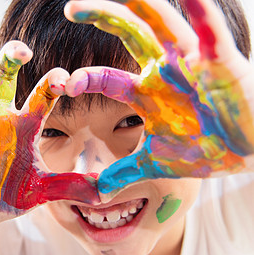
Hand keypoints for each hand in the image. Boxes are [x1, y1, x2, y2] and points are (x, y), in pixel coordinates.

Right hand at [0, 41, 99, 216]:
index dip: (53, 83)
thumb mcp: (42, 191)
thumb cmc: (11, 193)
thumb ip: (69, 186)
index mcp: (25, 124)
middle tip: (23, 49)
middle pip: (4, 77)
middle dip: (11, 59)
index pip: (42, 96)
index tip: (68, 80)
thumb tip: (105, 193)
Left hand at [64, 0, 253, 193]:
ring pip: (162, 24)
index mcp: (146, 91)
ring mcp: (192, 62)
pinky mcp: (222, 61)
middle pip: (130, 35)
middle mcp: (165, 69)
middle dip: (103, 18)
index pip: (107, 78)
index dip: (85, 78)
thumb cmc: (207, 151)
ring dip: (140, 4)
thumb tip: (98, 191)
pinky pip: (210, 31)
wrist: (251, 153)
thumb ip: (126, 172)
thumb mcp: (157, 163)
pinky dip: (200, 10)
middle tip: (71, 7)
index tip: (64, 84)